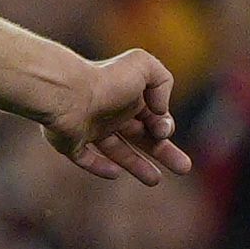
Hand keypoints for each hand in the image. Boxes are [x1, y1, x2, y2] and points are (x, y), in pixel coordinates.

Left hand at [47, 48, 191, 183]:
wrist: (65, 93)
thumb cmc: (106, 79)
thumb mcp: (144, 67)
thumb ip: (163, 81)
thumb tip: (160, 110)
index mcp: (128, 97)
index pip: (154, 118)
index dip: (164, 127)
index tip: (162, 131)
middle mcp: (109, 114)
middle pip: (141, 137)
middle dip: (164, 152)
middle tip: (184, 168)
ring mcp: (88, 129)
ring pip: (116, 151)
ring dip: (137, 165)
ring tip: (155, 181)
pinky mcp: (69, 142)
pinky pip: (85, 158)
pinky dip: (100, 167)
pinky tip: (116, 173)